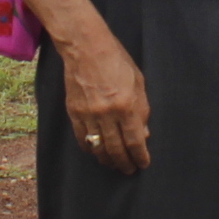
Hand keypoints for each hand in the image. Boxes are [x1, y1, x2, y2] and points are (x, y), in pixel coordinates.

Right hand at [61, 29, 152, 174]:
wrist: (86, 48)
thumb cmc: (117, 61)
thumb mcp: (138, 82)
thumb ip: (142, 109)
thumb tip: (144, 133)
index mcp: (126, 105)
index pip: (135, 141)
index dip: (140, 156)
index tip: (143, 164)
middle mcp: (107, 113)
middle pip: (116, 149)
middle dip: (124, 163)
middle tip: (129, 170)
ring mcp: (88, 114)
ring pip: (99, 147)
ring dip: (108, 160)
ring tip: (114, 164)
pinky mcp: (74, 112)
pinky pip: (82, 138)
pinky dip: (90, 149)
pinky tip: (97, 152)